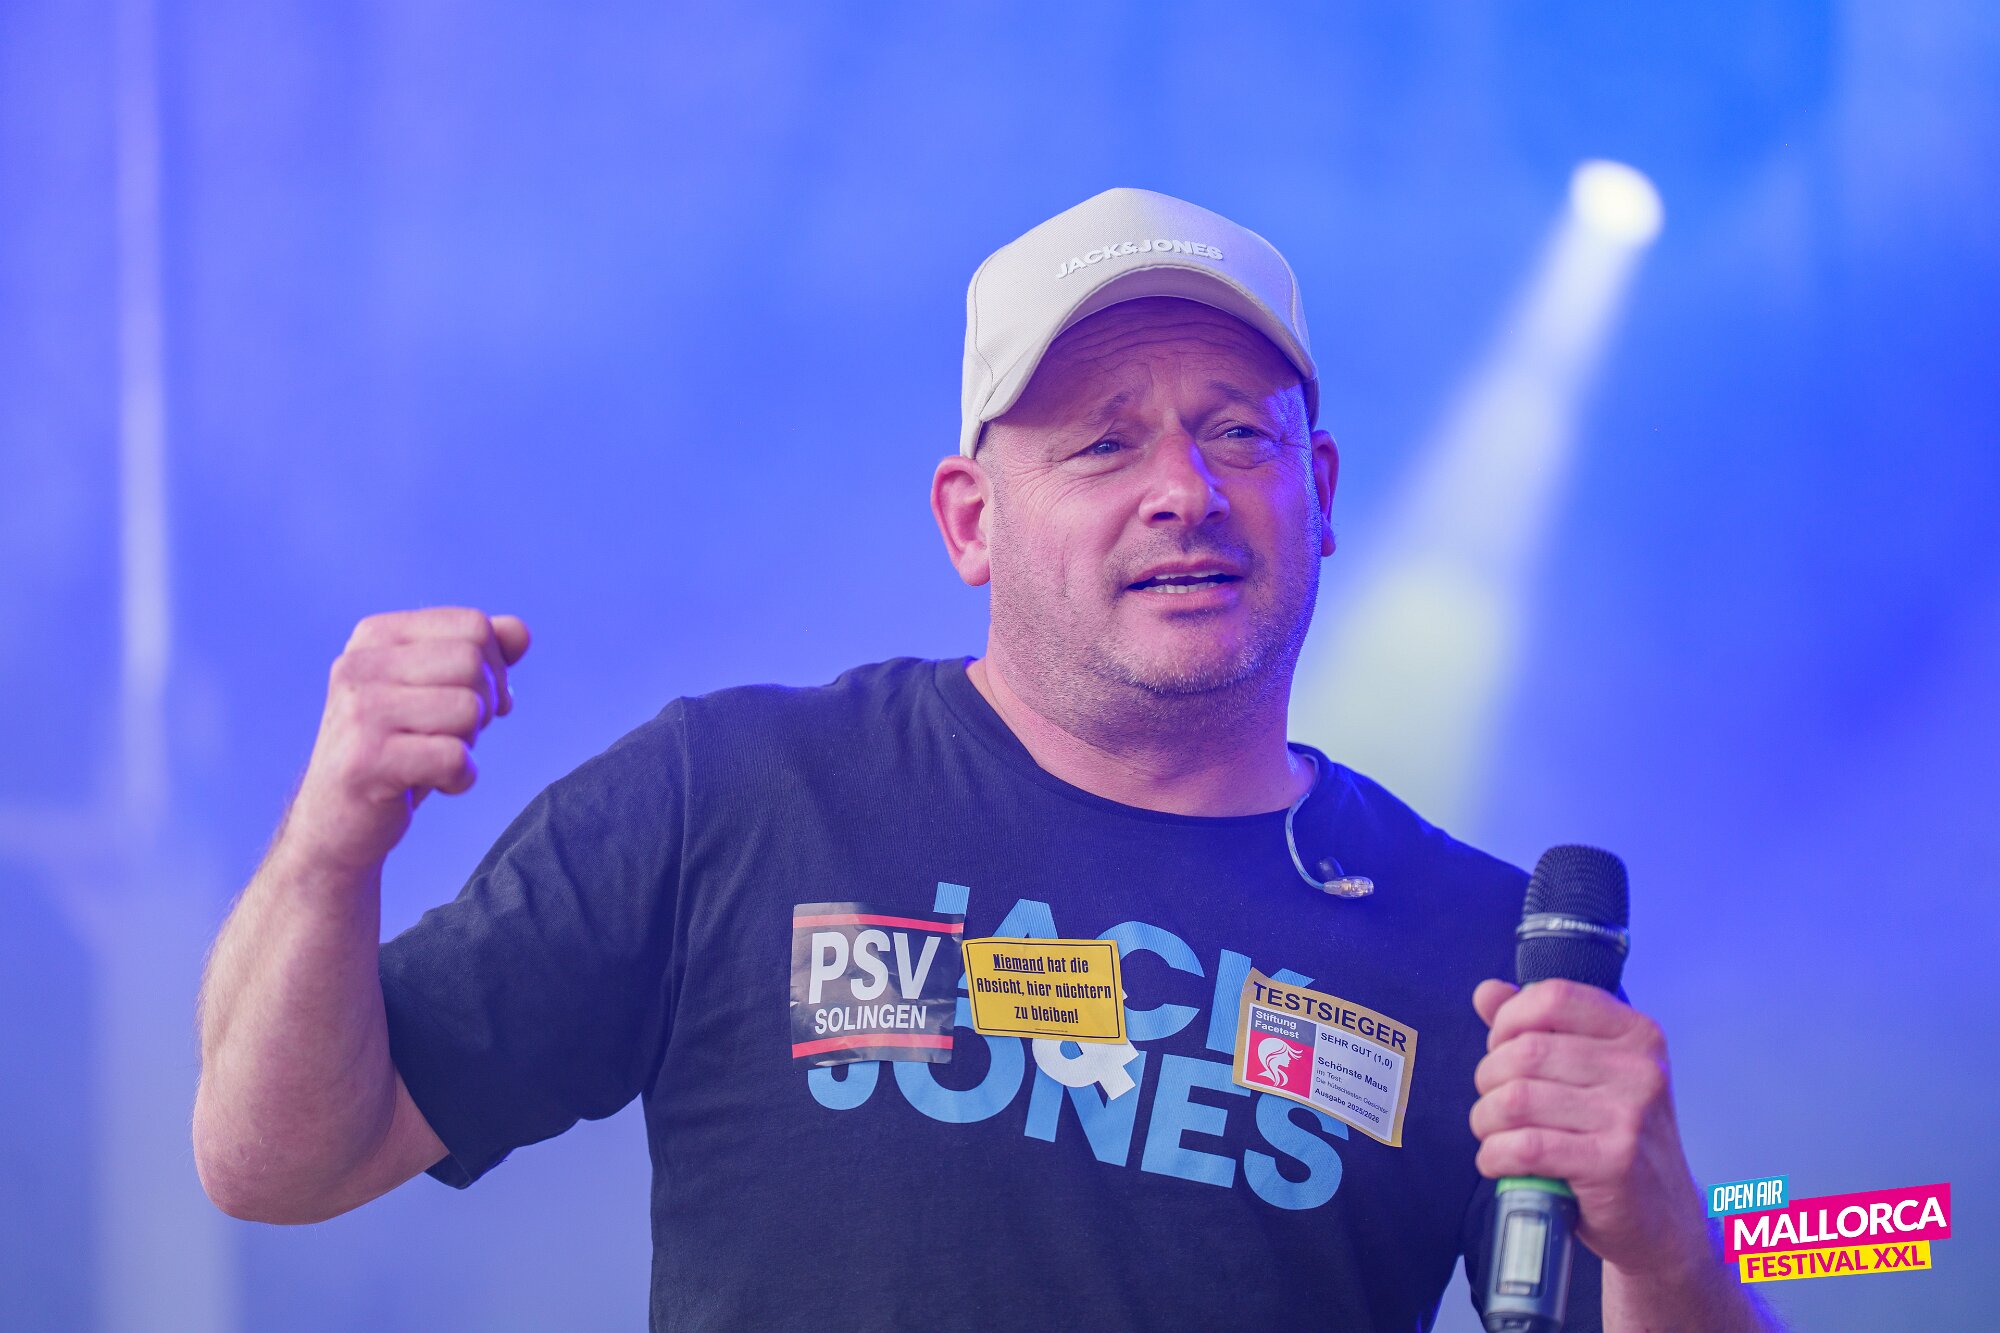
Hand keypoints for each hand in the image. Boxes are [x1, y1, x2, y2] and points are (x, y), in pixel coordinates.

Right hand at [286, 607, 530, 872]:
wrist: (336, 824)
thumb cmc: (397, 752)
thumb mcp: (437, 692)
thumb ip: (479, 654)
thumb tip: (520, 632)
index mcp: (375, 636)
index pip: (472, 625)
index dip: (494, 668)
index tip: (472, 700)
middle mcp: (359, 665)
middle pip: (473, 662)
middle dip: (484, 705)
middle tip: (454, 734)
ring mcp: (359, 712)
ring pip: (469, 708)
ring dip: (468, 742)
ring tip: (434, 757)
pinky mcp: (367, 760)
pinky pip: (456, 757)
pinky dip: (461, 778)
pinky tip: (432, 783)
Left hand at [1468, 979, 1710, 1278]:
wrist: (1662, 1218)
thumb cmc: (1616, 1137)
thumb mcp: (1591, 1073)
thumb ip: (1539, 1027)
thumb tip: (1487, 992)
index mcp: (1636, 1034)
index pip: (1552, 997)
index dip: (1509, 1020)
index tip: (1500, 1048)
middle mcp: (1639, 1069)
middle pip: (1525, 1051)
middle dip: (1489, 1078)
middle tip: (1494, 1103)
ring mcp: (1629, 1116)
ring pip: (1517, 1099)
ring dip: (1486, 1120)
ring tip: (1494, 1133)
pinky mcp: (1613, 1164)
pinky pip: (1525, 1146)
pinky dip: (1495, 1155)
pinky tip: (1498, 1161)